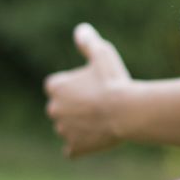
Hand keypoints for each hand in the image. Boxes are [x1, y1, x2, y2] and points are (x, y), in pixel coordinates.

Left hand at [45, 22, 135, 157]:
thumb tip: (81, 30)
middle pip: (62, 107)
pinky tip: (96, 137)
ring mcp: (63, 130)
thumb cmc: (113, 80)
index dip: (75, 85)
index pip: (58, 86)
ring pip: (68, 127)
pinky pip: (73, 148)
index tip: (91, 85)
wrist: (126, 112)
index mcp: (55, 87)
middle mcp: (53, 109)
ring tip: (103, 119)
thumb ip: (88, 42)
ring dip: (80, 124)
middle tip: (99, 102)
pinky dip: (82, 145)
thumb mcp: (102, 53)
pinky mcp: (74, 147)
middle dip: (75, 106)